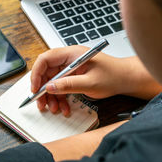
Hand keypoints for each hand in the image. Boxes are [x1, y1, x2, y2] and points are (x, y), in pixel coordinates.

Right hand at [31, 45, 161, 115]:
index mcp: (72, 54)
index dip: (37, 74)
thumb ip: (68, 85)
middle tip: (41, 103)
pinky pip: (60, 86)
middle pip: (46, 72)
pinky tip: (63, 107)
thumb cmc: (114, 76)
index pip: (46, 59)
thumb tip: (49, 87)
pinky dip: (60, 97)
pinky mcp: (73, 76)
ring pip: (52, 81)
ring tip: (54, 108)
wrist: (126, 79)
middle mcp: (69, 59)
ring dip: (51, 96)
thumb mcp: (90, 83)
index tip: (35, 88)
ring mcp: (71, 67)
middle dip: (43, 89)